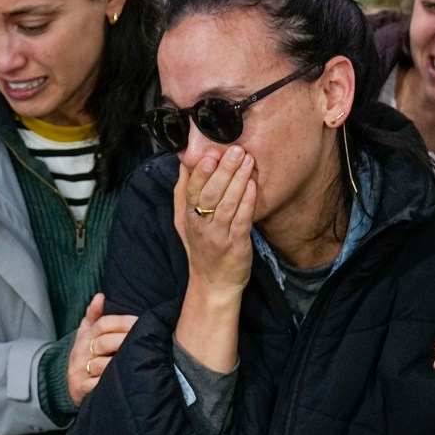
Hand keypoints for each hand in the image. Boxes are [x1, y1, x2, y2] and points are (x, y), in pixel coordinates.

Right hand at [66, 294, 136, 404]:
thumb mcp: (85, 334)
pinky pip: (97, 384)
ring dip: (119, 362)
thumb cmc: (84, 356)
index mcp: (85, 336)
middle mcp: (80, 352)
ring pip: (101, 364)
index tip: (140, 322)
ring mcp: (80, 370)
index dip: (122, 322)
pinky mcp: (81, 387)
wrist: (68, 384)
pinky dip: (110, 381)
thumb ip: (93, 316)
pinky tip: (124, 378)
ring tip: (139, 359)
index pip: (103, 324)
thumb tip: (100, 296)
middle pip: (104, 342)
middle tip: (144, 339)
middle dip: (124, 340)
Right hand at [174, 146, 256, 300]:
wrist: (213, 285)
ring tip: (248, 160)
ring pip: (226, 204)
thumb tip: (183, 165)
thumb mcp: (183, 223)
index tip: (210, 153)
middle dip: (223, 170)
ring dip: (238, 180)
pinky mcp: (235, 246)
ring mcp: (218, 236)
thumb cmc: (201, 250)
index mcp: (188, 217)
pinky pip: (241, 220)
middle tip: (236, 149)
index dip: (201, 171)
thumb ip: (182, 194)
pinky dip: (247, 202)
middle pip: (209, 194)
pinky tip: (253, 185)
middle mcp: (200, 226)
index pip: (192, 190)